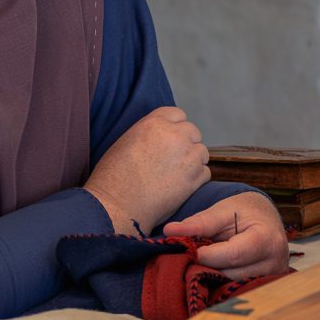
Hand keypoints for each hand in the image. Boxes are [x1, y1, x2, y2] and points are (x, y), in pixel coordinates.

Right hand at [85, 106, 209, 235]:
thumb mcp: (126, 141)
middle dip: (187, 144)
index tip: (171, 138)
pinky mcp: (195, 177)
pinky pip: (205, 172)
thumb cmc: (114, 177)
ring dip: (193, 161)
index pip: (177, 114)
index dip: (175, 127)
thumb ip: (149, 133)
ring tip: (175, 174)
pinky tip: (180, 186)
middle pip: (193, 132)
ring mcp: (188, 156)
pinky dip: (196, 179)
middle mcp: (174, 135)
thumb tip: (162, 134)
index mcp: (154, 123)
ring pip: (202, 152)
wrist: (117, 205)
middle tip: (174, 160)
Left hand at [163, 192, 289, 278]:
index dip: (206, 255)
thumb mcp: (222, 210)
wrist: (264, 220)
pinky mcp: (264, 288)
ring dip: (212, 276)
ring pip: (230, 286)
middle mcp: (275, 263)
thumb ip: (198, 223)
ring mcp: (271, 279)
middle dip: (206, 267)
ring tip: (205, 261)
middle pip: (231, 275)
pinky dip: (221, 282)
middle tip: (192, 257)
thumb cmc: (244, 212)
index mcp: (268, 239)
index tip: (189, 250)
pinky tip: (214, 271)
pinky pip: (236, 290)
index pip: (233, 255)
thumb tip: (169, 231)